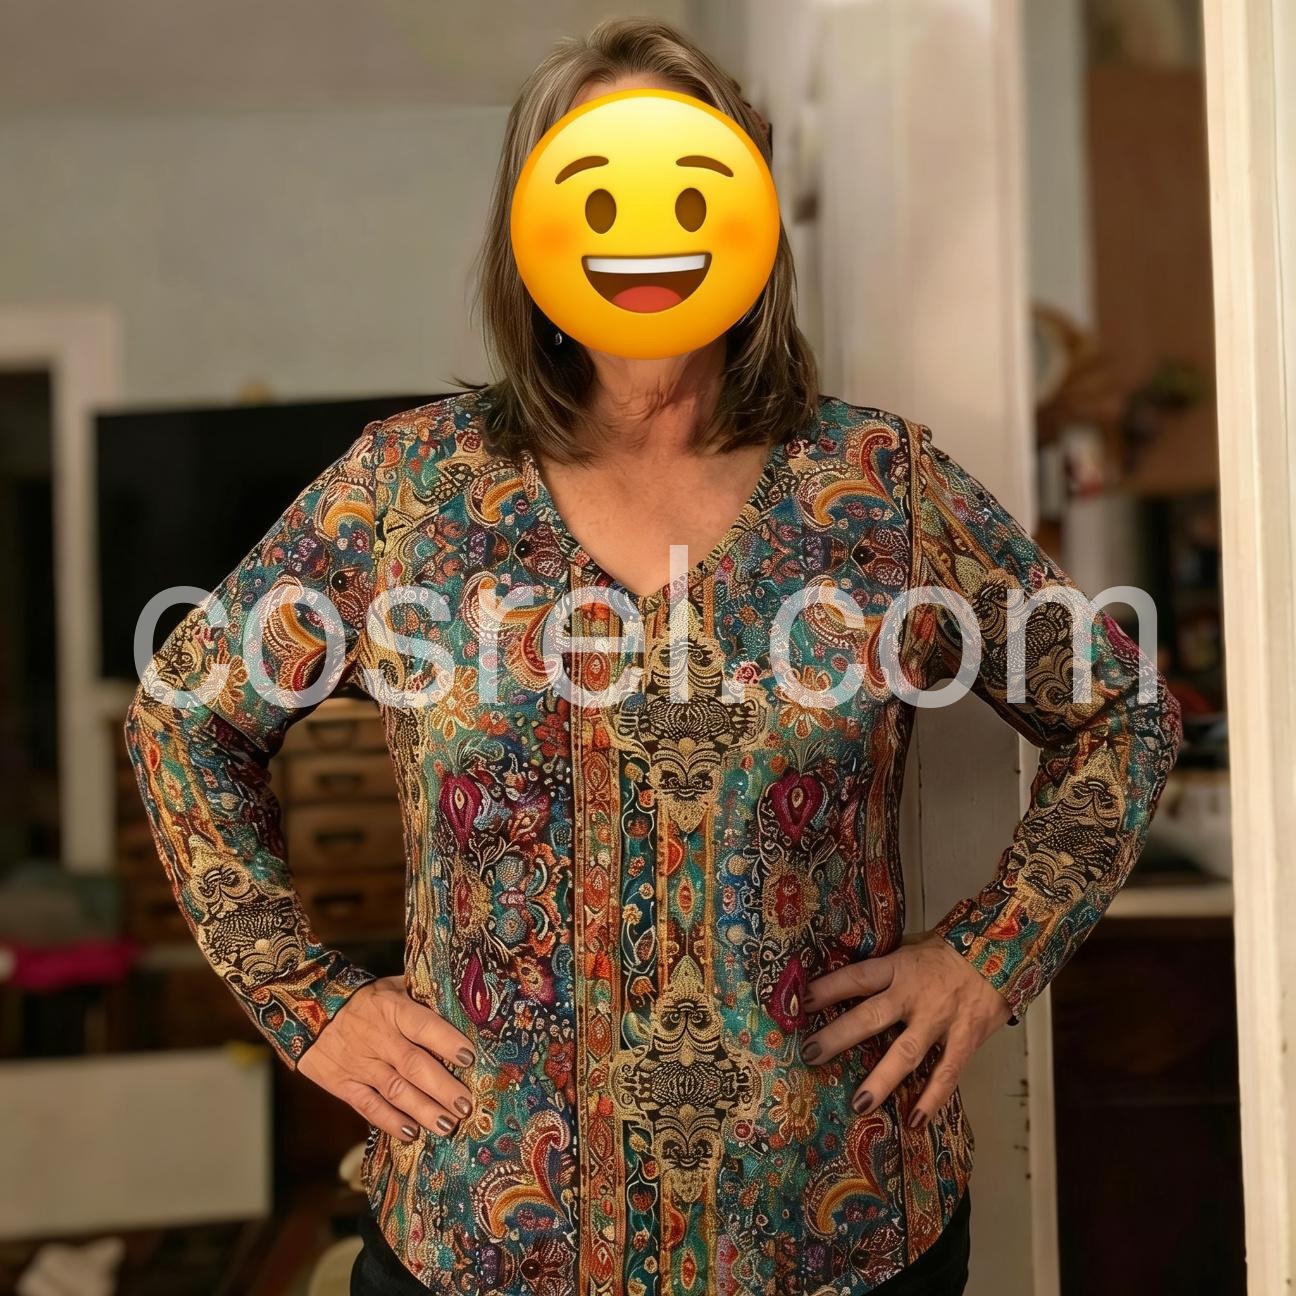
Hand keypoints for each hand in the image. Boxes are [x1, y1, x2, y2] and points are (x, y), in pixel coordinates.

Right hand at [297, 976, 476, 1144]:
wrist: (308, 1008)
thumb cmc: (363, 998)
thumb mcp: (391, 986)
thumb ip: (421, 997)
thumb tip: (460, 1008)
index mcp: (393, 1009)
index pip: (424, 1026)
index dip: (447, 1042)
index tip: (470, 1058)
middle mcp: (379, 1038)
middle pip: (414, 1065)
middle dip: (442, 1088)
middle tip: (466, 1105)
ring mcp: (360, 1064)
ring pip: (395, 1090)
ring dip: (423, 1111)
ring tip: (448, 1125)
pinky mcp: (344, 1084)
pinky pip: (369, 1106)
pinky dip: (390, 1121)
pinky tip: (411, 1133)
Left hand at [799, 934, 1011, 1128]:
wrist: (1003, 952)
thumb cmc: (950, 950)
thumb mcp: (913, 946)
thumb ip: (887, 965)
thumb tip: (850, 978)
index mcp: (897, 968)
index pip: (854, 978)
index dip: (826, 990)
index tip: (800, 1004)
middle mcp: (913, 995)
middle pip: (869, 1017)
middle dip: (837, 1037)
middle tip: (810, 1055)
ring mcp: (939, 1020)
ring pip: (905, 1053)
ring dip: (881, 1080)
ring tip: (859, 1103)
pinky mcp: (964, 1040)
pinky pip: (946, 1074)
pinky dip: (931, 1099)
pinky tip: (914, 1121)